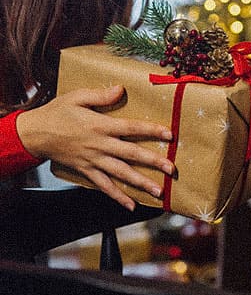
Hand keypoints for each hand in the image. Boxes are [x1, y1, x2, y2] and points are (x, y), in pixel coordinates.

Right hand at [16, 85, 173, 210]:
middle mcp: (100, 145)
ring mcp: (93, 160)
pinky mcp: (86, 171)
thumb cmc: (58, 112)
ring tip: (158, 190)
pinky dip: (117, 196)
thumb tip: (121, 89)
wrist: (34, 134)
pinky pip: (104, 186)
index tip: (169, 134)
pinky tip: (131, 205)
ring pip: (121, 173)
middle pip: (131, 154)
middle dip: (153, 161)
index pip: (132, 128)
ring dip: (141, 182)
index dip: (152, 131)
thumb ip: (101, 95)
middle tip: (171, 168)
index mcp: (100, 125)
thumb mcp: (77, 97)